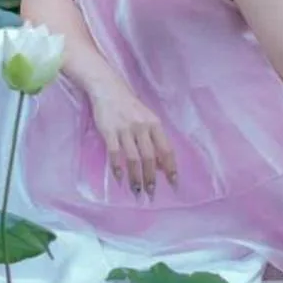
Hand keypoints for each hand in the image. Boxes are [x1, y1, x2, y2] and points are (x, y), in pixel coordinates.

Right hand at [89, 81, 176, 199]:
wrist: (108, 88)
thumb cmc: (130, 107)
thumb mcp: (147, 119)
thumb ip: (154, 141)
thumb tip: (160, 166)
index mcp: (155, 124)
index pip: (166, 150)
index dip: (171, 168)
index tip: (174, 184)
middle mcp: (142, 127)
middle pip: (149, 157)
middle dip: (151, 178)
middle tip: (152, 193)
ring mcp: (125, 129)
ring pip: (133, 158)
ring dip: (136, 177)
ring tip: (137, 191)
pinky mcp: (109, 131)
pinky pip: (115, 153)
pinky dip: (117, 168)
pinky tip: (119, 179)